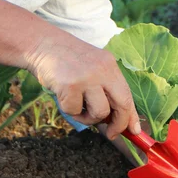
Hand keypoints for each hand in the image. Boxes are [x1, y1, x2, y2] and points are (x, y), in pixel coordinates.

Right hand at [25, 32, 140, 139]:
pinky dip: (68, 109)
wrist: (43, 44)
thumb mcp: (92, 68)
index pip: (127, 94)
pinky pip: (75, 111)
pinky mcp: (70, 86)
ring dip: (88, 118)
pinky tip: (63, 95)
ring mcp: (87, 77)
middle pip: (122, 104)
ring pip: (100, 112)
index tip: (134, 131)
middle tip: (111, 133)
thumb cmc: (67, 61)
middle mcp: (102, 69)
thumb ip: (105, 88)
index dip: (132, 116)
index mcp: (110, 65)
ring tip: (78, 106)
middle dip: (119, 124)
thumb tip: (117, 119)